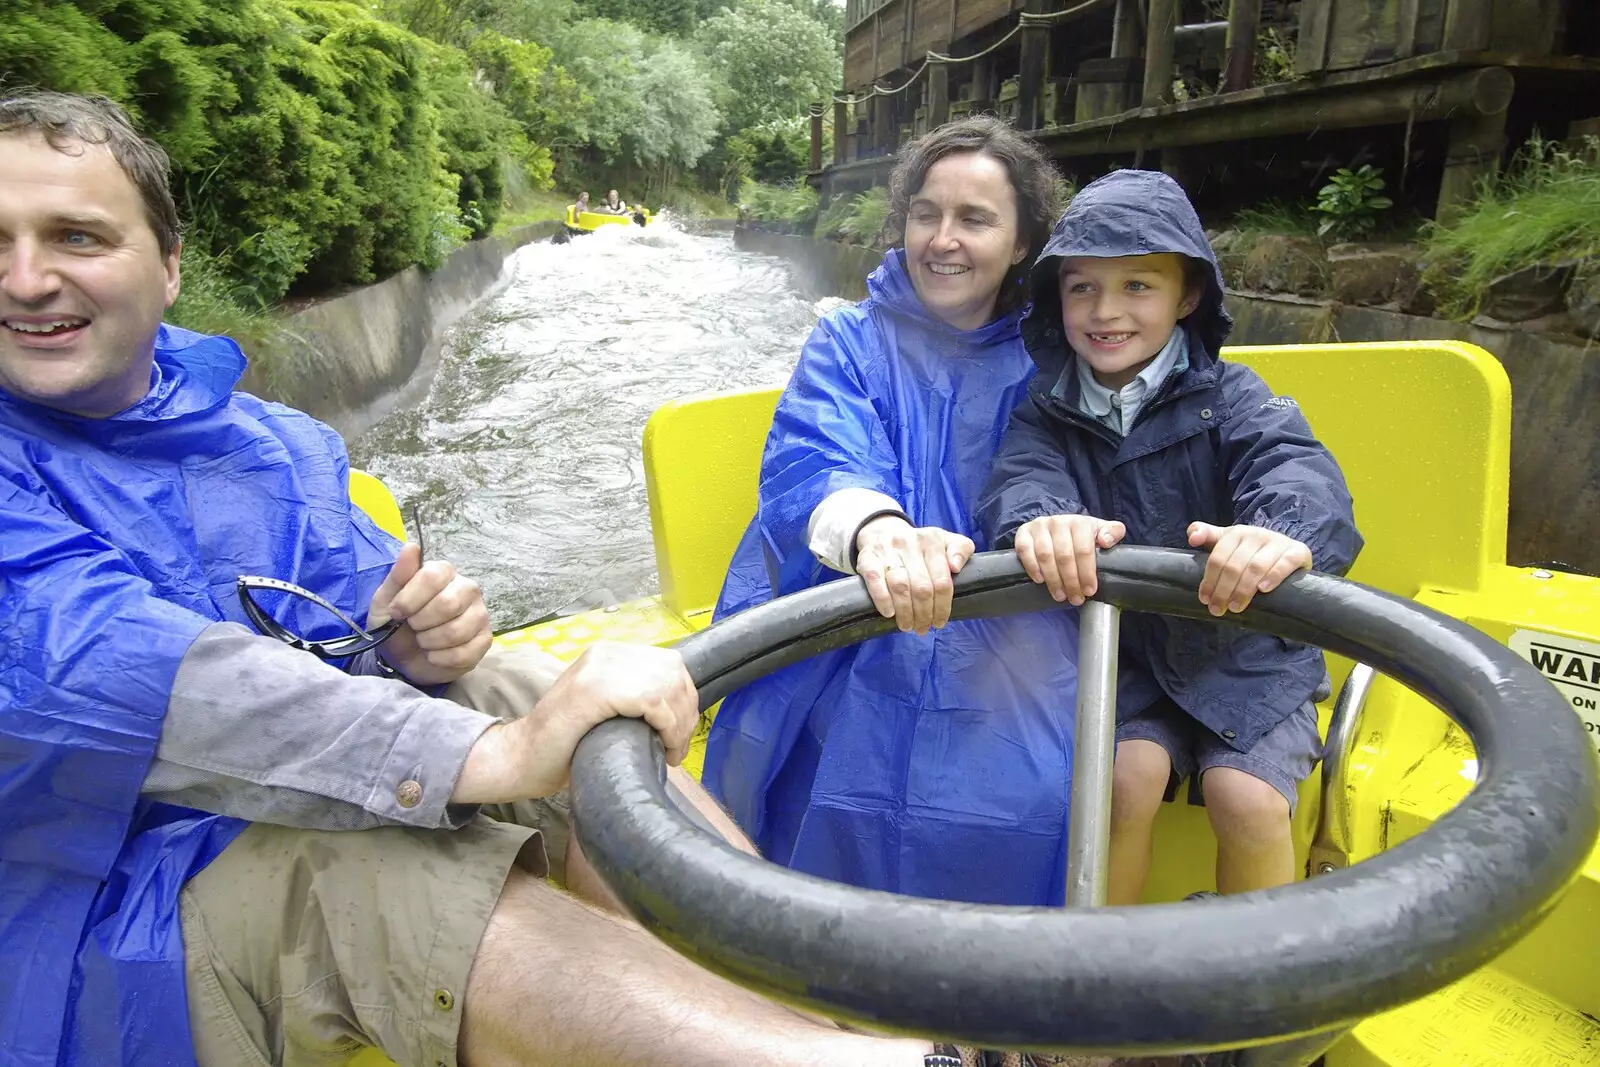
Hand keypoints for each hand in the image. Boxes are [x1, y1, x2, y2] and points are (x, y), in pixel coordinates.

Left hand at [369, 543, 492, 684]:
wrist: (403, 657)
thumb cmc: (396, 624)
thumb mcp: (385, 599)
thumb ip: (399, 575)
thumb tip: (412, 546)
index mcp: (444, 572)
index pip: (433, 576)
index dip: (410, 598)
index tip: (396, 612)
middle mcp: (468, 589)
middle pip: (448, 603)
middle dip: (421, 622)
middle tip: (413, 627)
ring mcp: (480, 615)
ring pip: (457, 631)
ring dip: (430, 642)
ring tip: (423, 641)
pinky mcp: (485, 641)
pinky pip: (464, 653)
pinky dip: (440, 658)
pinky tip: (435, 654)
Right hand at [452, 642, 698, 802]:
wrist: (520, 759)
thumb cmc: (564, 745)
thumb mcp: (606, 710)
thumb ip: (634, 698)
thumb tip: (681, 708)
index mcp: (608, 654)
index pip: (668, 663)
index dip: (685, 698)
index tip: (681, 732)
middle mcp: (604, 653)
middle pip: (672, 671)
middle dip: (686, 711)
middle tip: (677, 746)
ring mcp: (597, 668)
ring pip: (666, 684)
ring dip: (679, 723)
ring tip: (670, 750)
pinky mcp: (593, 690)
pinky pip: (651, 699)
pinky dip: (667, 725)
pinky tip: (663, 747)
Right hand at [854, 516, 974, 633]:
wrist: (882, 531)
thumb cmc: (919, 546)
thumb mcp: (945, 541)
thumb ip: (961, 549)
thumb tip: (956, 567)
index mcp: (932, 540)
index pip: (942, 581)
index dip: (942, 607)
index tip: (939, 622)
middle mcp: (910, 543)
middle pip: (921, 588)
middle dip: (924, 614)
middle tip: (922, 628)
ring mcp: (888, 550)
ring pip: (900, 587)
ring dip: (905, 612)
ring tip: (907, 626)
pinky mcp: (867, 557)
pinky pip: (875, 580)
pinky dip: (882, 599)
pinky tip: (889, 613)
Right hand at [1014, 514, 1125, 604]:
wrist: (1056, 525)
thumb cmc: (1080, 534)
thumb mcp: (1100, 530)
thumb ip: (1112, 532)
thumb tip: (1106, 540)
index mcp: (1079, 522)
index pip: (1083, 550)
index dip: (1087, 573)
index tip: (1089, 590)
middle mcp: (1058, 522)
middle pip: (1064, 556)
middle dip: (1071, 582)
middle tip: (1075, 598)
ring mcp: (1039, 527)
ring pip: (1045, 556)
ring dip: (1053, 579)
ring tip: (1060, 595)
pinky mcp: (1024, 533)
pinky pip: (1025, 551)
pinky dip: (1032, 567)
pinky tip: (1040, 580)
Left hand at [1187, 522, 1312, 615]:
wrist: (1289, 551)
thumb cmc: (1252, 551)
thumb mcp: (1228, 542)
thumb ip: (1208, 536)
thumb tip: (1192, 537)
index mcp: (1236, 533)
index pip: (1218, 557)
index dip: (1209, 580)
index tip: (1205, 599)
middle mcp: (1256, 534)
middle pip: (1234, 565)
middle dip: (1223, 590)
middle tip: (1218, 609)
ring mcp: (1278, 542)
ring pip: (1256, 567)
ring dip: (1243, 589)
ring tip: (1236, 607)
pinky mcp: (1297, 552)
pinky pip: (1284, 564)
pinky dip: (1273, 577)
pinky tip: (1263, 590)